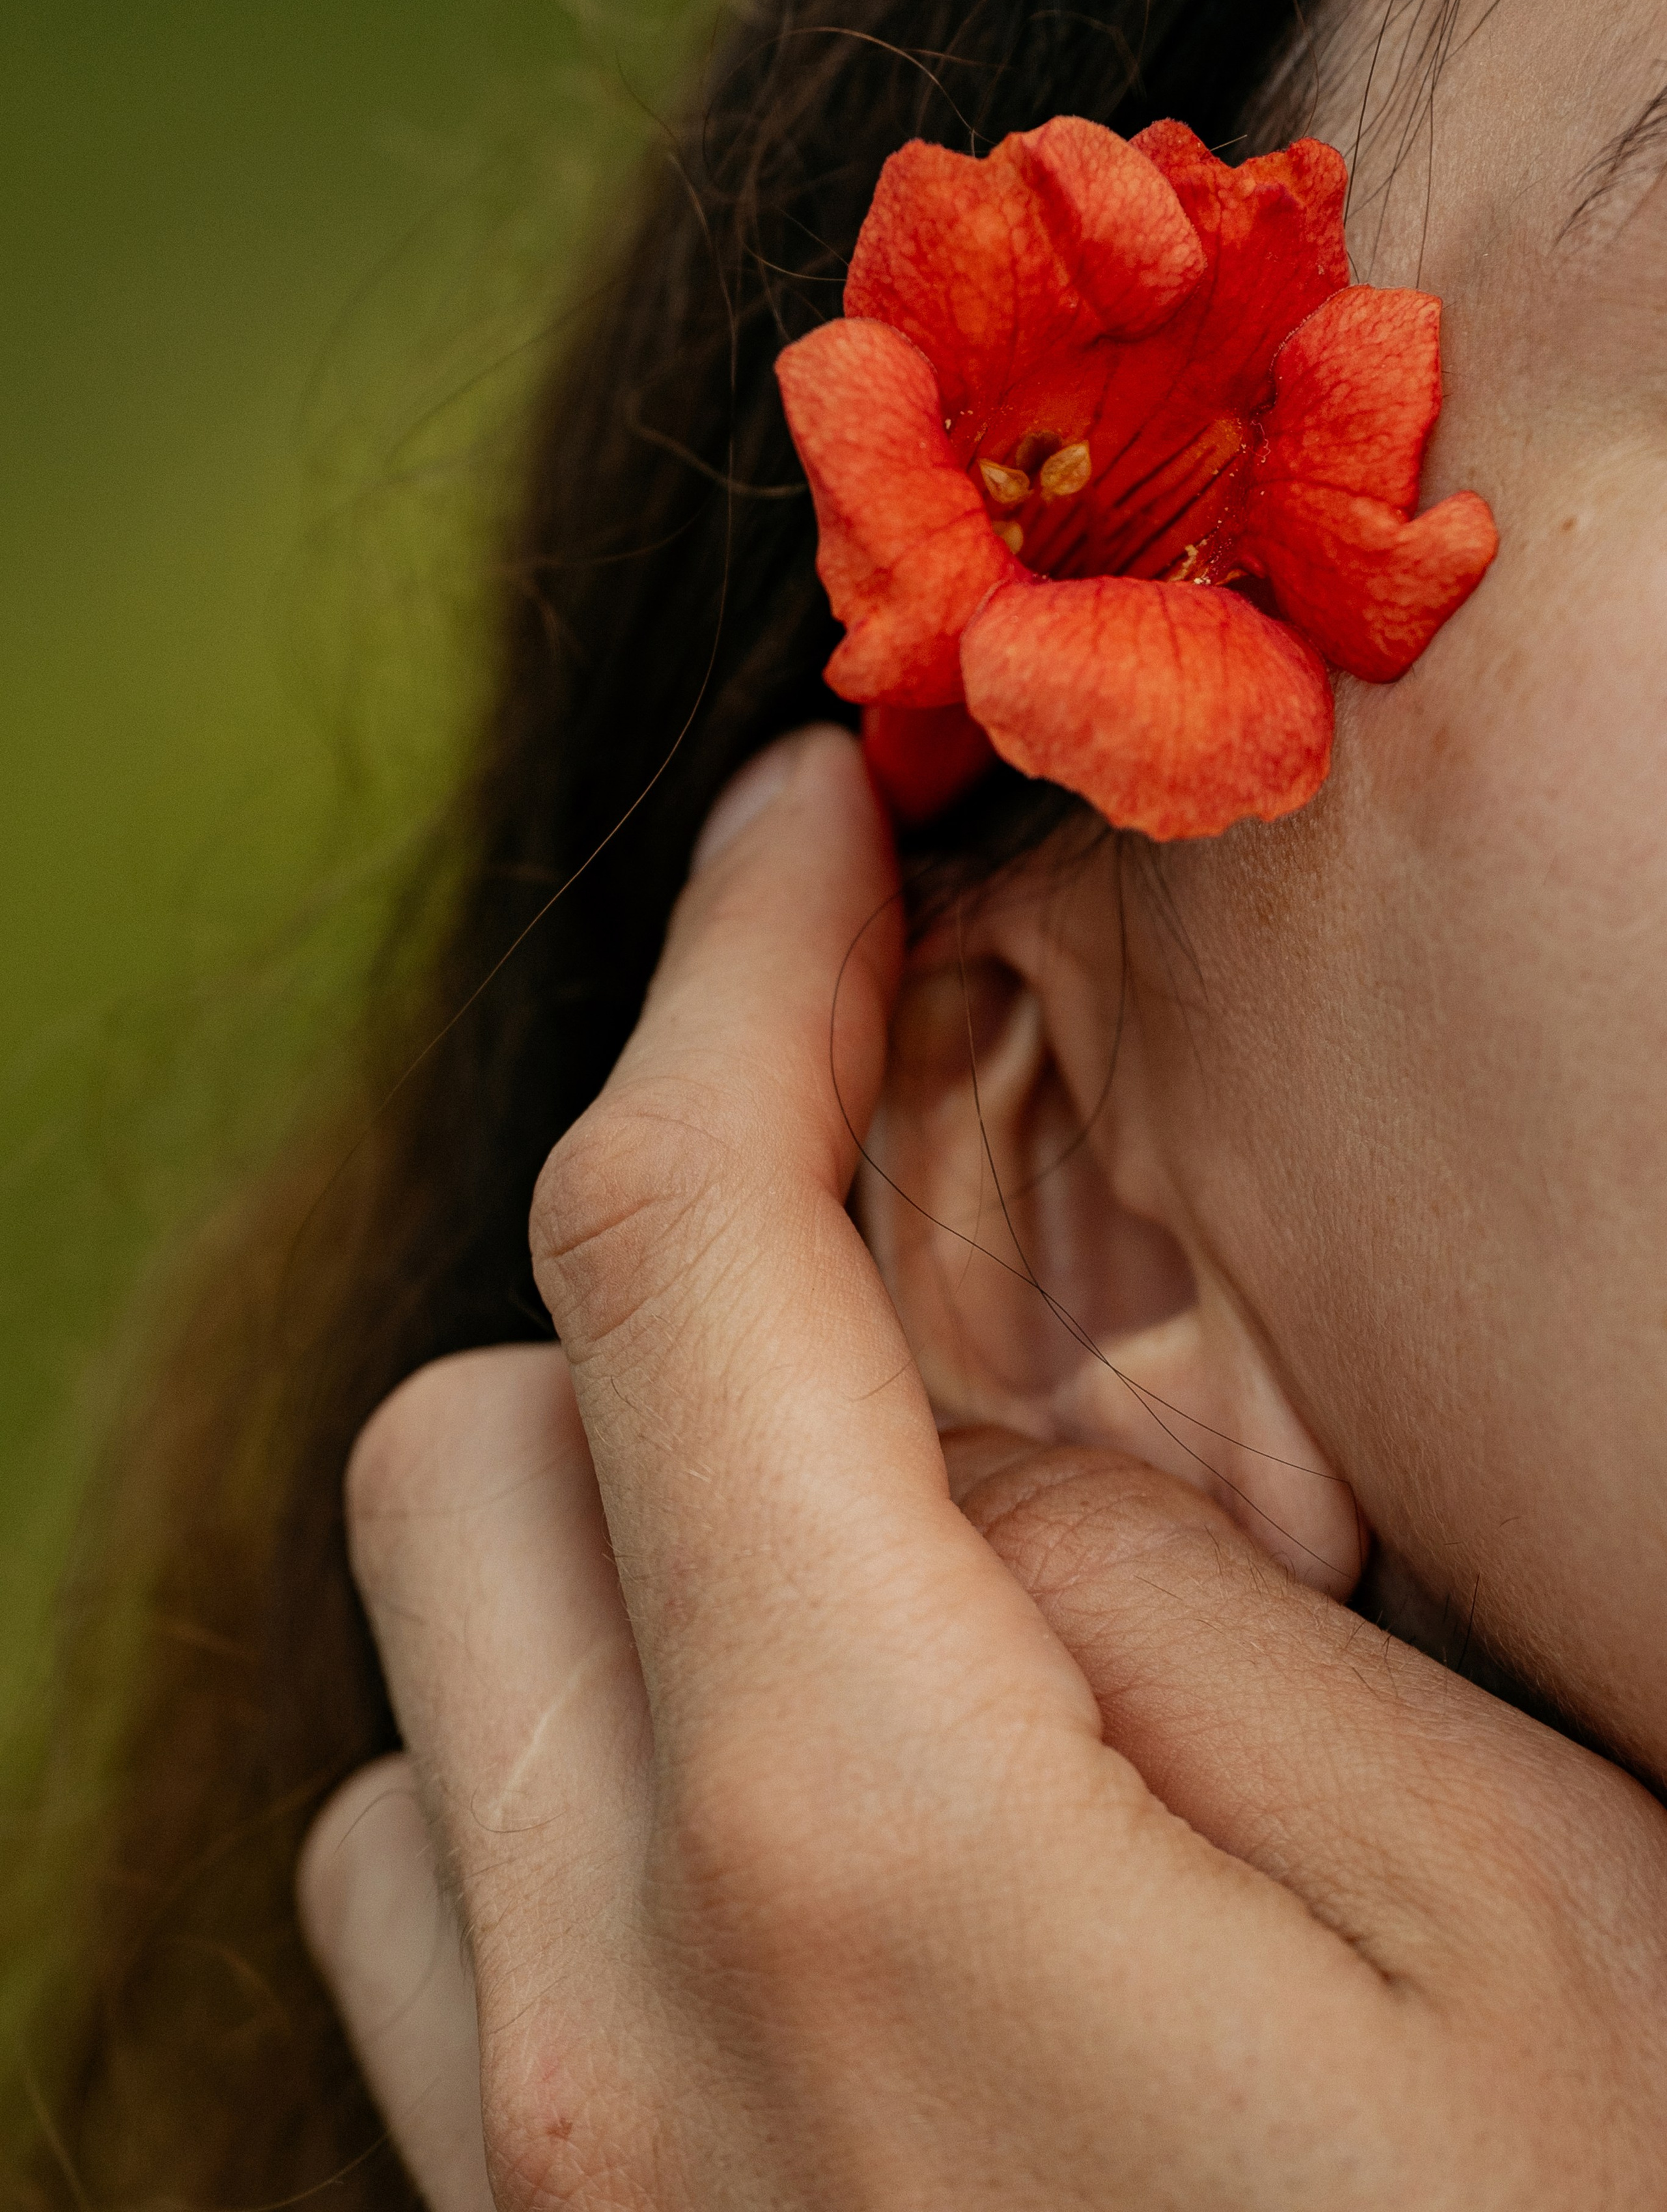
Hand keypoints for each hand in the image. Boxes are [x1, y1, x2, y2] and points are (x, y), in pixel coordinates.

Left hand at [299, 726, 1666, 2208]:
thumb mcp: (1470, 1876)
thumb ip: (1141, 1608)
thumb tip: (943, 1450)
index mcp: (852, 1845)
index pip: (666, 1250)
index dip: (732, 971)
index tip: (802, 809)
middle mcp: (602, 2025)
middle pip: (467, 1440)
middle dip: (649, 1280)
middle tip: (887, 1268)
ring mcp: (538, 2188)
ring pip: (419, 1675)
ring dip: (597, 1542)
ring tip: (858, 1576)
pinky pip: (431, 1897)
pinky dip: (554, 1761)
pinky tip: (777, 1800)